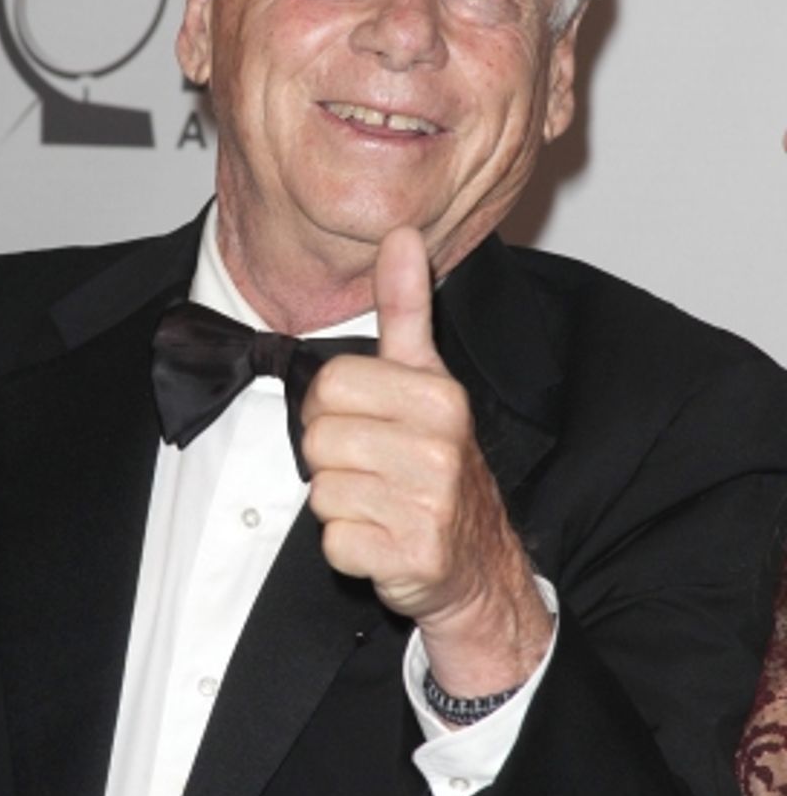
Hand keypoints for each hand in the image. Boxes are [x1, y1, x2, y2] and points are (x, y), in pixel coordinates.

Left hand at [302, 226, 550, 693]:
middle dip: (331, 460)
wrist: (478, 562)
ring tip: (379, 504)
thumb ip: (407, 308)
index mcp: (439, 397)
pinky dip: (348, 548)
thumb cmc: (438, 465)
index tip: (361, 425)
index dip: (328, 409)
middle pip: (318, 440)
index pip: (328, 385)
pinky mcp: (413, 558)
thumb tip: (401, 233)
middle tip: (371, 471)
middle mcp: (440, 449)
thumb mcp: (429, 381)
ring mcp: (430, 507)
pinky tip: (381, 540)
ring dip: (340, 505)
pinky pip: (335, 542)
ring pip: (322, 493)